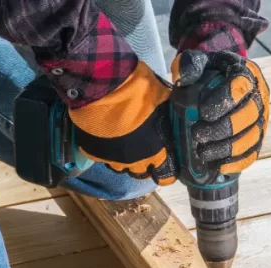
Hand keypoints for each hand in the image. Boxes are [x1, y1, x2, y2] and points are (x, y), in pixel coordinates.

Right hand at [67, 61, 177, 184]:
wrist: (102, 88)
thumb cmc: (138, 92)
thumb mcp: (161, 98)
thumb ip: (167, 111)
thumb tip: (177, 108)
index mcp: (155, 151)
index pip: (165, 175)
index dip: (166, 170)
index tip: (165, 162)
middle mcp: (134, 161)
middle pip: (141, 173)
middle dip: (143, 164)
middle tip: (143, 151)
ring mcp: (112, 159)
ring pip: (120, 167)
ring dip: (123, 158)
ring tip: (122, 144)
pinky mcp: (92, 152)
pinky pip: (101, 157)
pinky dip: (104, 150)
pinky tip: (105, 139)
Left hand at [171, 49, 268, 173]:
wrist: (218, 84)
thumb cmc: (206, 72)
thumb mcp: (197, 61)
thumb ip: (189, 65)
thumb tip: (185, 79)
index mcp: (247, 73)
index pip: (241, 85)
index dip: (224, 100)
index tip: (203, 112)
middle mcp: (260, 96)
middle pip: (248, 116)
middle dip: (222, 129)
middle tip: (197, 134)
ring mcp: (262, 119)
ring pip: (251, 137)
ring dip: (227, 148)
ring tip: (203, 152)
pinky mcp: (258, 137)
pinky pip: (253, 153)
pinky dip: (237, 162)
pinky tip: (219, 166)